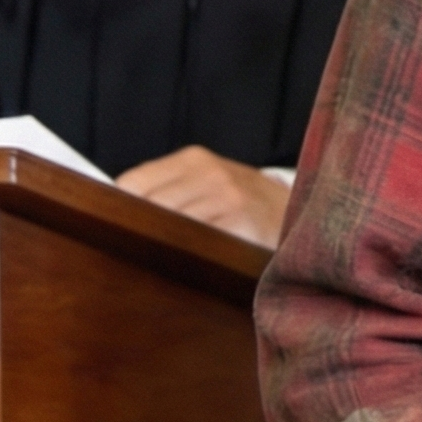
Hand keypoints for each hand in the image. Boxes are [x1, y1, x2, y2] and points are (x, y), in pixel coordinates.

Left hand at [117, 146, 288, 246]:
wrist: (307, 208)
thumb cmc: (246, 204)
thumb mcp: (209, 184)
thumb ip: (169, 191)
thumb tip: (114, 214)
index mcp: (193, 159)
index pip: (131, 183)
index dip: (119, 211)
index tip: (117, 230)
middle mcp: (208, 171)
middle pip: (145, 207)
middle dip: (137, 232)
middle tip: (136, 253)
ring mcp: (226, 195)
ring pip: (167, 227)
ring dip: (160, 247)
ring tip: (165, 260)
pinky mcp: (240, 220)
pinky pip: (196, 243)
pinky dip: (188, 256)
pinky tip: (194, 262)